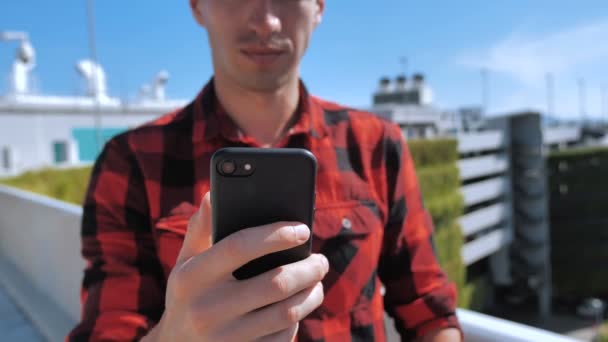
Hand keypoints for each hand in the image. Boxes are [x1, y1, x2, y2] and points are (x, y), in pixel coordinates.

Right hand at [144, 192, 327, 341]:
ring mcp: (225, 338)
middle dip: (308, 268)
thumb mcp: (186, 262)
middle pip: (275, 283)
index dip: (276, 234)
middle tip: (321, 260)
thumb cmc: (188, 295)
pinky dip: (297, 320)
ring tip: (316, 280)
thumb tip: (213, 194)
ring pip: (286, 313)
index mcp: (192, 277)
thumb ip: (201, 229)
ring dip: (310, 294)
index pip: (240, 246)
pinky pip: (282, 338)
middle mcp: (206, 309)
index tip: (302, 229)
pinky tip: (299, 306)